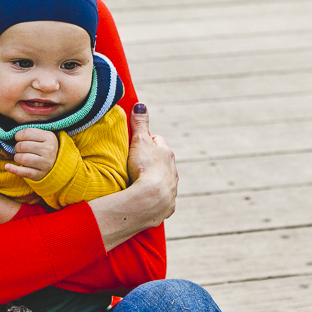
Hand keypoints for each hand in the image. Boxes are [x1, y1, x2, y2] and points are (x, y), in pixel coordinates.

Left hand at [4, 128, 57, 180]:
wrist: (56, 163)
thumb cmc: (44, 147)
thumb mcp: (43, 136)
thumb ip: (30, 132)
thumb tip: (14, 134)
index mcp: (49, 137)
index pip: (26, 133)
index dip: (18, 135)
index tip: (19, 138)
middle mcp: (48, 150)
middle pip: (23, 146)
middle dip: (17, 147)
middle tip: (20, 149)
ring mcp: (45, 164)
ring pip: (22, 159)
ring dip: (17, 157)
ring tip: (20, 156)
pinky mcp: (39, 175)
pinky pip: (23, 172)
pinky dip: (13, 169)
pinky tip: (7, 166)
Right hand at [89, 104, 176, 250]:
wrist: (150, 199)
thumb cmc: (144, 168)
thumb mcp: (139, 141)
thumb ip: (140, 123)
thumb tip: (141, 105)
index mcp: (167, 154)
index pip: (158, 142)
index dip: (148, 142)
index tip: (138, 144)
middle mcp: (173, 171)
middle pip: (163, 162)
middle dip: (153, 161)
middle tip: (137, 163)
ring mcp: (172, 190)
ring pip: (164, 181)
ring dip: (155, 181)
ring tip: (140, 184)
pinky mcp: (167, 207)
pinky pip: (162, 201)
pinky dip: (156, 199)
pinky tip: (147, 201)